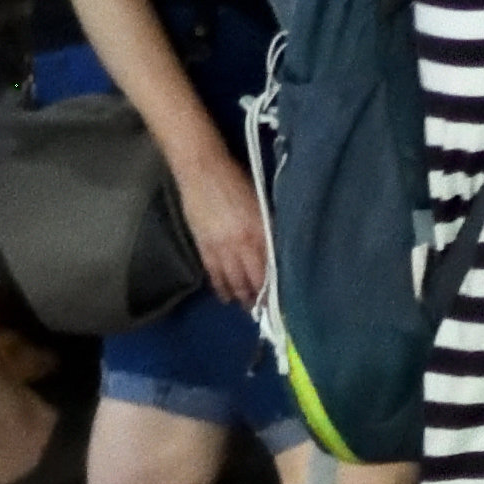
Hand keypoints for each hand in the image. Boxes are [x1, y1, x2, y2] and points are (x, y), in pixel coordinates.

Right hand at [165, 145, 276, 309]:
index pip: (270, 268)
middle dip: (258, 298)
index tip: (281, 302)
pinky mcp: (203, 245)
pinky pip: (213, 272)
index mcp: (259, 232)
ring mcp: (220, 247)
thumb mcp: (261, 205)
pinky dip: (220, 286)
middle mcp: (241, 244)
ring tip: (247, 307)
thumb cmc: (236, 181)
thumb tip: (277, 252)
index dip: (275, 288)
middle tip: (264, 313)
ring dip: (241, 295)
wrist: (201, 170)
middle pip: (252, 279)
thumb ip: (268, 230)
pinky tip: (225, 296)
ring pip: (232, 279)